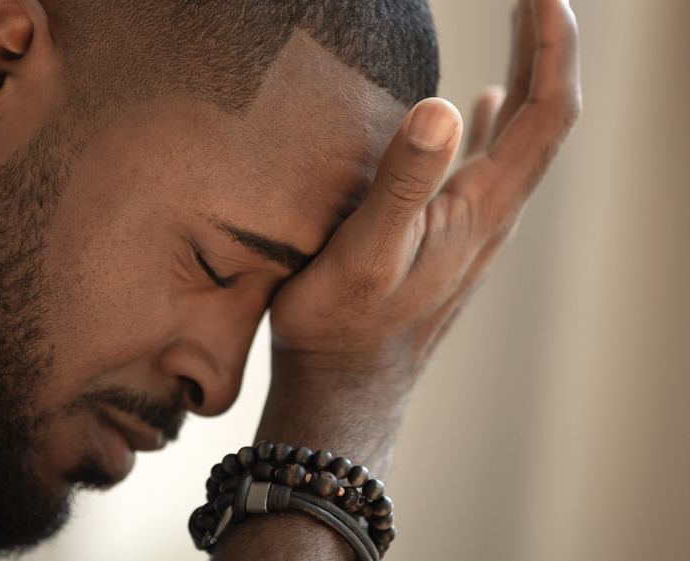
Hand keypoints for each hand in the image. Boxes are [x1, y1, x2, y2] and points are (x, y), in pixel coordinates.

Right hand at [269, 0, 580, 383]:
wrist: (343, 387)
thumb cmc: (342, 326)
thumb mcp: (363, 253)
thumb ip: (402, 182)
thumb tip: (441, 105)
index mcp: (482, 209)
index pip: (546, 113)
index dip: (553, 45)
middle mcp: (491, 214)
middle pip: (544, 119)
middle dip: (547, 47)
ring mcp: (473, 226)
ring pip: (518, 139)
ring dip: (526, 77)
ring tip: (520, 26)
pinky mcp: (450, 236)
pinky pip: (488, 164)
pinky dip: (494, 121)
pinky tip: (478, 104)